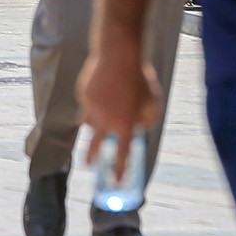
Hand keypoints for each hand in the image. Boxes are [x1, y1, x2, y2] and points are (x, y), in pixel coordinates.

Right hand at [79, 45, 160, 179]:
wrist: (119, 54)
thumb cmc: (140, 77)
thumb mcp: (152, 100)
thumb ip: (147, 118)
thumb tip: (139, 128)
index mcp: (125, 124)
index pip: (122, 153)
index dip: (120, 169)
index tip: (117, 181)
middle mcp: (106, 120)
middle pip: (96, 146)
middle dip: (92, 158)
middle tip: (90, 165)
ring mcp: (91, 107)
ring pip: (88, 123)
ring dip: (93, 122)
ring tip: (101, 111)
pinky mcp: (83, 94)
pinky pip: (87, 102)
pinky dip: (94, 97)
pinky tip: (102, 83)